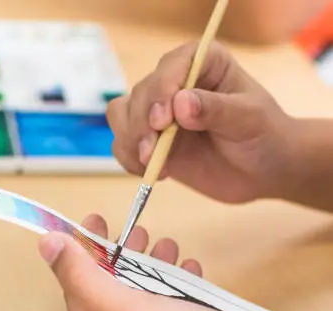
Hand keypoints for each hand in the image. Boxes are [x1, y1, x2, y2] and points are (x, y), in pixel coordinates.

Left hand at [38, 214, 268, 310]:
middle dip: (122, 254)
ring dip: (151, 263)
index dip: (82, 251)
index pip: (77, 289)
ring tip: (167, 243)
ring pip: (143, 292)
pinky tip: (190, 267)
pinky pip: (170, 302)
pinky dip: (177, 280)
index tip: (95, 218)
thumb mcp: (125, 308)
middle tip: (138, 229)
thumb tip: (47, 243)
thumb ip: (83, 277)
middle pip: (110, 287)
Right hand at [107, 41, 294, 202]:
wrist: (263, 170)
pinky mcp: (149, 138)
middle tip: (153, 152)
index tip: (163, 120)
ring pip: (122, 115)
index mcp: (203, 63)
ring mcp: (159, 111)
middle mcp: (175, 82)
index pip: (172, 65)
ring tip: (152, 163)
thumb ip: (216, 109)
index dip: (162, 89)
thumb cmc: (264, 136)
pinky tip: (152, 172)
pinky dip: (129, 158)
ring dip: (131, 140)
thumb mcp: (249, 120)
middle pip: (142, 93)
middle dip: (142, 124)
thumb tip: (180, 104)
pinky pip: (122, 142)